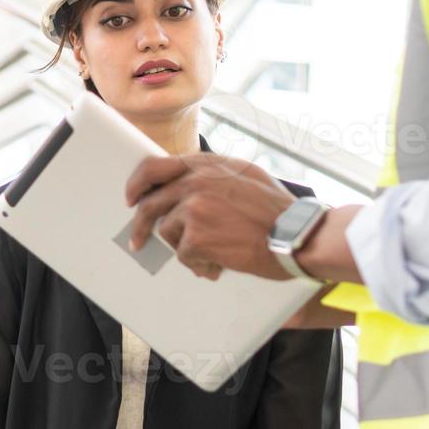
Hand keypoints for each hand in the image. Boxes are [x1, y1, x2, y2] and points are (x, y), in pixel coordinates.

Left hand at [124, 153, 298, 279]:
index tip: (133, 198)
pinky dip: (199, 264)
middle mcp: (196, 181)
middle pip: (150, 204)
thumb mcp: (244, 175)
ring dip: (186, 248)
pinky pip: (184, 255)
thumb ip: (213, 176)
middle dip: (142, 226)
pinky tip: (218, 264)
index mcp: (207, 164)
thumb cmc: (277, 211)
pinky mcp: (196, 236)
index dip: (138, 184)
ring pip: (169, 233)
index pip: (155, 167)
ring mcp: (194, 208)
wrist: (296, 235)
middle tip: (138, 241)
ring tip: (212, 254)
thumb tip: (186, 185)